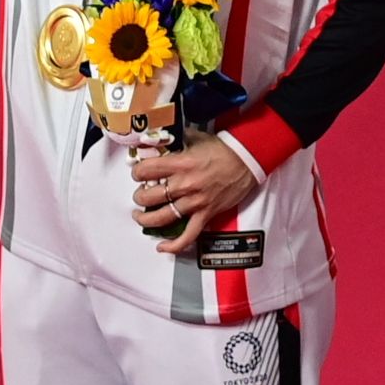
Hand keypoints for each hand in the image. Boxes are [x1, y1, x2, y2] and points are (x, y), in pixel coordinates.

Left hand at [129, 128, 259, 253]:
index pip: (146, 171)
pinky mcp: (206, 214)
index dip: (137, 173)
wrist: (247, 161)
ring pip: (161, 218)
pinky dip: (174, 245)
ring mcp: (195, 202)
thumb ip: (177, 140)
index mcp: (181, 164)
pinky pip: (188, 235)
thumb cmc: (224, 150)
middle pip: (149, 196)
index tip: (138, 174)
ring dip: (146, 219)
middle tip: (140, 193)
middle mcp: (185, 184)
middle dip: (139, 195)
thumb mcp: (196, 138)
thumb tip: (163, 139)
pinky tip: (162, 247)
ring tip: (140, 216)